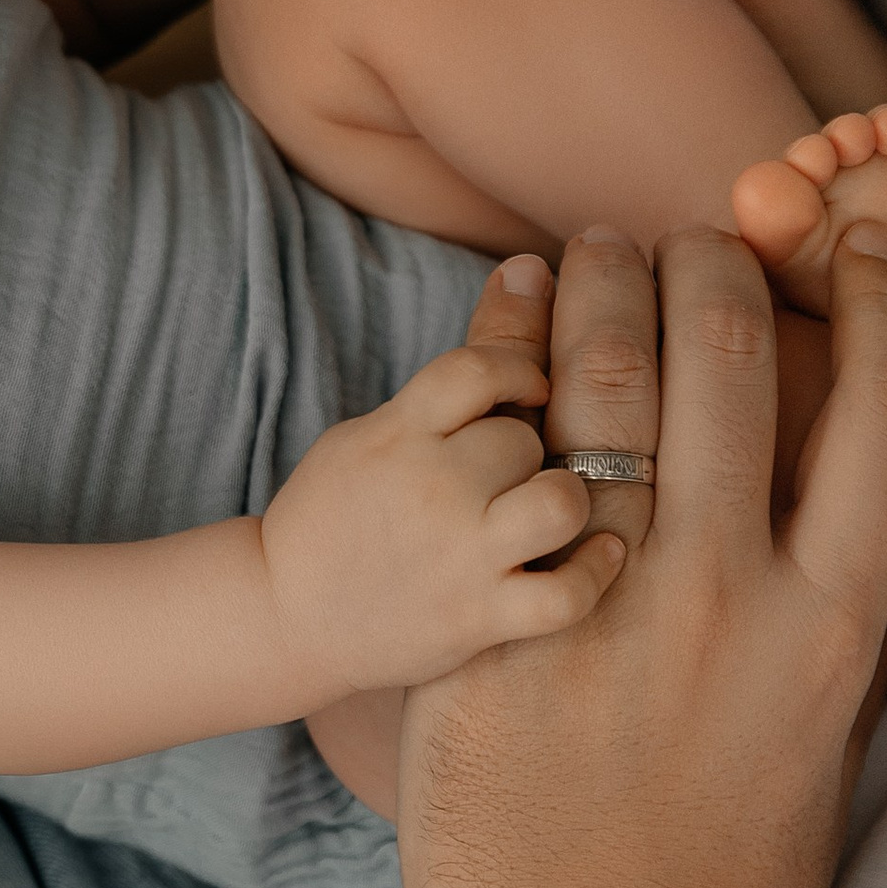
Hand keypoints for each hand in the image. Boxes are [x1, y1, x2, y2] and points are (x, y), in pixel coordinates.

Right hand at [262, 296, 624, 709]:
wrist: (285, 616)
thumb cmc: (338, 514)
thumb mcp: (374, 431)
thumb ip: (451, 376)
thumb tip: (532, 269)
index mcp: (398, 434)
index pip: (481, 369)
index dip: (520, 372)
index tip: (531, 392)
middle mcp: (431, 489)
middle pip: (526, 440)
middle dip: (528, 454)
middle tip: (509, 480)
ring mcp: (458, 557)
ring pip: (561, 503)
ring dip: (562, 503)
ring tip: (550, 512)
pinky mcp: (478, 618)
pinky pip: (567, 593)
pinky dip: (595, 573)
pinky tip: (601, 555)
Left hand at [391, 220, 886, 887]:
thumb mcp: (816, 760)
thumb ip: (825, 638)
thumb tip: (844, 547)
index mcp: (830, 634)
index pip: (886, 417)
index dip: (879, 305)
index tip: (859, 251)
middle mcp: (725, 605)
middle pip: (729, 364)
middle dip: (706, 265)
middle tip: (684, 233)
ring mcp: (602, 614)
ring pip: (604, 388)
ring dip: (598, 291)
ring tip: (587, 253)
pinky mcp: (492, 631)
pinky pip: (497, 466)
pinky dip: (498, 378)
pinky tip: (497, 334)